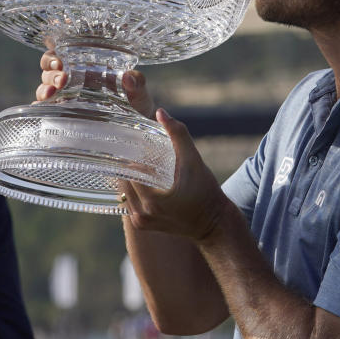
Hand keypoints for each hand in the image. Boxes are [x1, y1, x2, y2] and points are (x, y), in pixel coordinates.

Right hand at [36, 50, 156, 118]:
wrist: (136, 125)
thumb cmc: (135, 101)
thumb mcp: (139, 89)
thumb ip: (136, 82)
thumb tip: (128, 78)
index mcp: (88, 63)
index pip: (65, 46)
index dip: (55, 40)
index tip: (53, 38)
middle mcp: (73, 76)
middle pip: (50, 63)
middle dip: (51, 63)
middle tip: (62, 71)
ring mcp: (66, 94)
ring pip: (46, 82)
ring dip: (46, 83)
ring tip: (54, 89)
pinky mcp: (62, 111)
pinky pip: (45, 106)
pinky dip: (39, 104)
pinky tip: (40, 106)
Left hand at [121, 108, 227, 241]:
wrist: (215, 224)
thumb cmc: (206, 192)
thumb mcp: (193, 161)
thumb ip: (178, 135)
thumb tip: (160, 112)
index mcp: (150, 200)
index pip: (130, 169)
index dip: (133, 155)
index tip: (136, 143)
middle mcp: (141, 214)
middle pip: (124, 179)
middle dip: (131, 164)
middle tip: (136, 149)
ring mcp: (140, 222)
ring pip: (124, 191)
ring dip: (130, 176)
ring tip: (139, 161)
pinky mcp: (143, 225)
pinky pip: (130, 202)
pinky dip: (133, 188)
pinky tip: (142, 177)